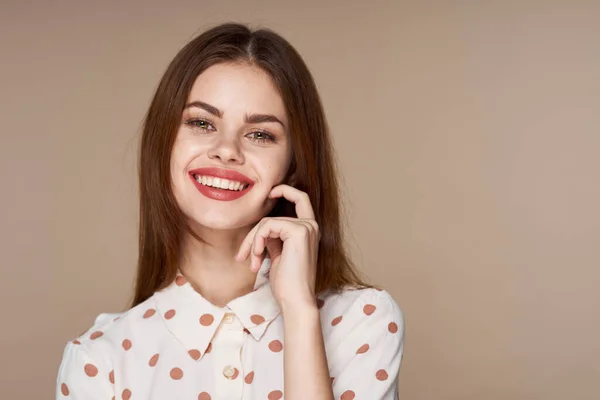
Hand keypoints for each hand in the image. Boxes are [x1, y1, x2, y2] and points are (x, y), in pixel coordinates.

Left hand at [235, 184, 319, 309]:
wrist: (295, 299)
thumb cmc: (287, 283)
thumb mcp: (278, 255)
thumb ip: (273, 238)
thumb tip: (260, 230)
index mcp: (308, 230)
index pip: (300, 199)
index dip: (285, 190)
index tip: (270, 193)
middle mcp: (311, 225)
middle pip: (272, 217)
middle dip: (253, 235)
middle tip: (241, 256)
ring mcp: (306, 227)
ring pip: (266, 223)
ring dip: (252, 243)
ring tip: (251, 263)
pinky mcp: (298, 231)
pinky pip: (267, 227)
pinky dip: (256, 242)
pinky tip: (256, 260)